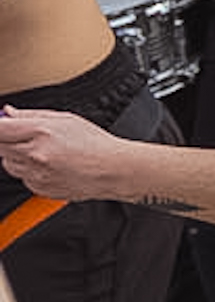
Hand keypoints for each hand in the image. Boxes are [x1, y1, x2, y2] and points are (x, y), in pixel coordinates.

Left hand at [0, 105, 128, 200]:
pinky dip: (29, 171)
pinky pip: (22, 177)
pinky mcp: (39, 188)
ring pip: (8, 164)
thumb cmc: (96, 144)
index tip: (3, 125)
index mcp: (41, 132)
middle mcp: (35, 154)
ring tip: (41, 152)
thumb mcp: (66, 119)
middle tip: (25, 137)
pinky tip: (49, 165)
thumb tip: (9, 113)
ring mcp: (36, 174)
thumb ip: (32, 115)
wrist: (115, 170)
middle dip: (7, 141)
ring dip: (16, 157)